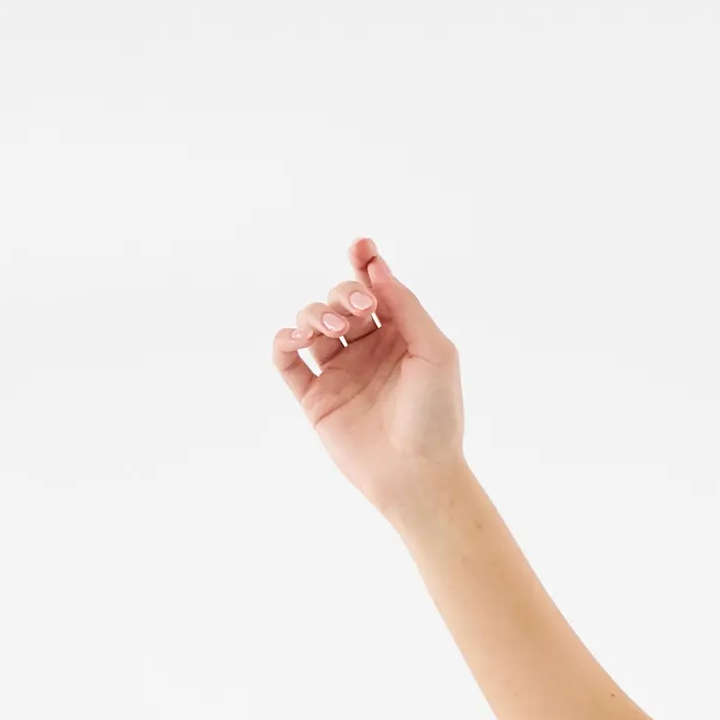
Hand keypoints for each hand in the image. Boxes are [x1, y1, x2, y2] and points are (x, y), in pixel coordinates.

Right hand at [269, 234, 465, 515]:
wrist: (416, 473)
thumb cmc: (436, 415)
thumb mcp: (435, 352)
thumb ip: (406, 306)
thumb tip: (376, 268)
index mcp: (401, 335)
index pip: (375, 288)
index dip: (364, 263)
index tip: (360, 247)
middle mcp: (369, 349)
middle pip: (340, 300)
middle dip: (342, 293)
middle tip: (357, 311)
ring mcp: (340, 372)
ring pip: (311, 323)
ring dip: (314, 313)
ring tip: (329, 330)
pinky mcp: (315, 396)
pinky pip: (287, 359)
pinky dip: (283, 340)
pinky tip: (296, 338)